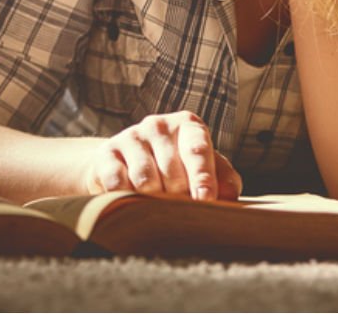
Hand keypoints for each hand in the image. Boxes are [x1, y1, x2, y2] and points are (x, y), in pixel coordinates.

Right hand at [85, 111, 241, 200]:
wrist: (125, 163)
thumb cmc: (176, 168)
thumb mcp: (203, 168)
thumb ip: (222, 179)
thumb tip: (230, 197)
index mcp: (188, 126)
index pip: (197, 150)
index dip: (202, 177)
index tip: (206, 200)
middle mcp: (159, 125)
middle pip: (172, 172)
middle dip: (178, 197)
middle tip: (179, 211)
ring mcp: (131, 137)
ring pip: (145, 180)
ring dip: (152, 200)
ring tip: (155, 206)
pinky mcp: (107, 153)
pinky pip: (118, 183)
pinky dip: (127, 199)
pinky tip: (131, 201)